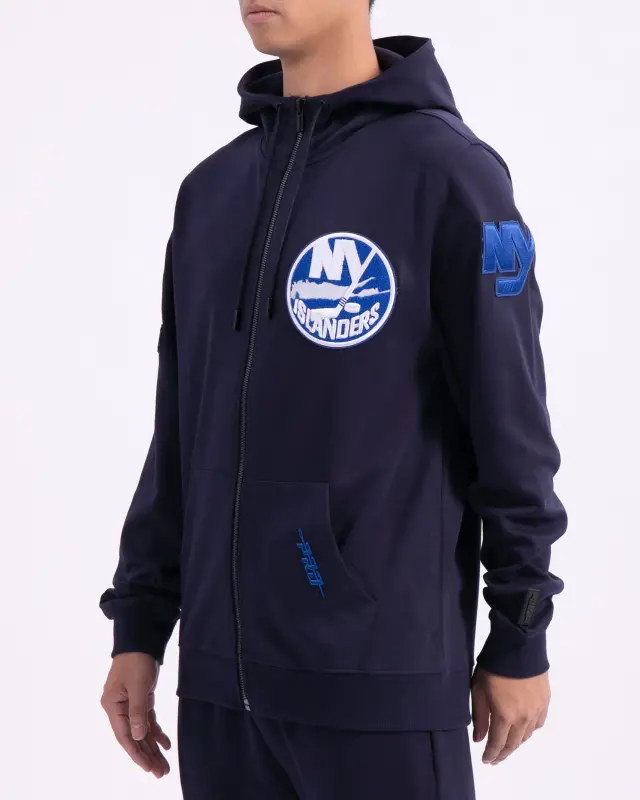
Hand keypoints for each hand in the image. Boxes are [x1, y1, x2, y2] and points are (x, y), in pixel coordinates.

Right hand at [101, 652, 171, 777]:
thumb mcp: (138, 685)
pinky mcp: (140, 698)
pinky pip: (147, 720)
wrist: (141, 638)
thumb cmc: (136, 659)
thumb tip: (137, 737)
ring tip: (164, 765)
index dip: (136, 754)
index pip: (124, 736)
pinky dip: (156, 732)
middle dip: (147, 756)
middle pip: (133, 737)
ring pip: (141, 731)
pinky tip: (165, 744)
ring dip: (152, 747)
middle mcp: (118, 708)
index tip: (148, 768)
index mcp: (112, 706)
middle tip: (161, 772)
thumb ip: (137, 711)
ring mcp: (129, 704)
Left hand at [471, 667, 549, 764]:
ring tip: (507, 744)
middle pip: (514, 743)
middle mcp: (524, 718)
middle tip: (495, 758)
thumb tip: (479, 739)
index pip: (498, 743)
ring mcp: (537, 710)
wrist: (519, 646)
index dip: (491, 754)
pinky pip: (538, 723)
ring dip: (516, 742)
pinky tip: (523, 728)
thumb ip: (480, 716)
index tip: (486, 760)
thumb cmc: (493, 666)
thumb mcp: (479, 689)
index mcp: (505, 716)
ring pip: (527, 735)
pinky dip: (529, 730)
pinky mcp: (545, 701)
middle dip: (503, 753)